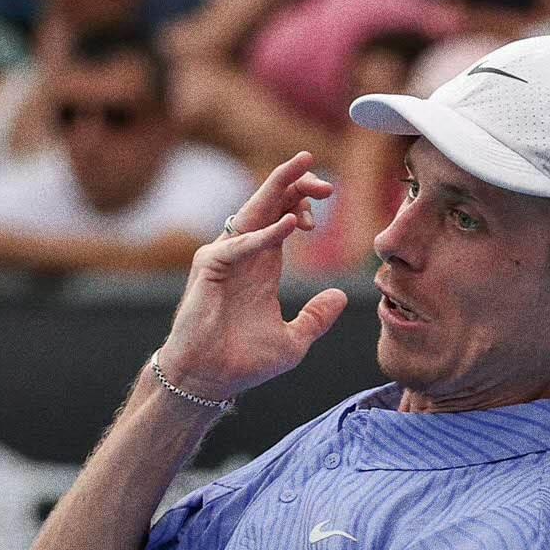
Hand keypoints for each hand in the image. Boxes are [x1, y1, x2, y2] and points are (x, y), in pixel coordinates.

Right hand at [158, 151, 347, 399]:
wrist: (209, 380)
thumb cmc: (244, 362)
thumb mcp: (293, 340)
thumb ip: (316, 317)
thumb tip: (340, 296)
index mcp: (262, 265)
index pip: (282, 216)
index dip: (303, 201)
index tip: (328, 201)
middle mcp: (243, 254)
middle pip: (268, 204)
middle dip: (294, 184)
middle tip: (322, 178)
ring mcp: (225, 258)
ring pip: (252, 211)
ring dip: (278, 189)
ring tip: (302, 169)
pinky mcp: (210, 269)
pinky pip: (239, 244)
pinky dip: (264, 234)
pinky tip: (290, 226)